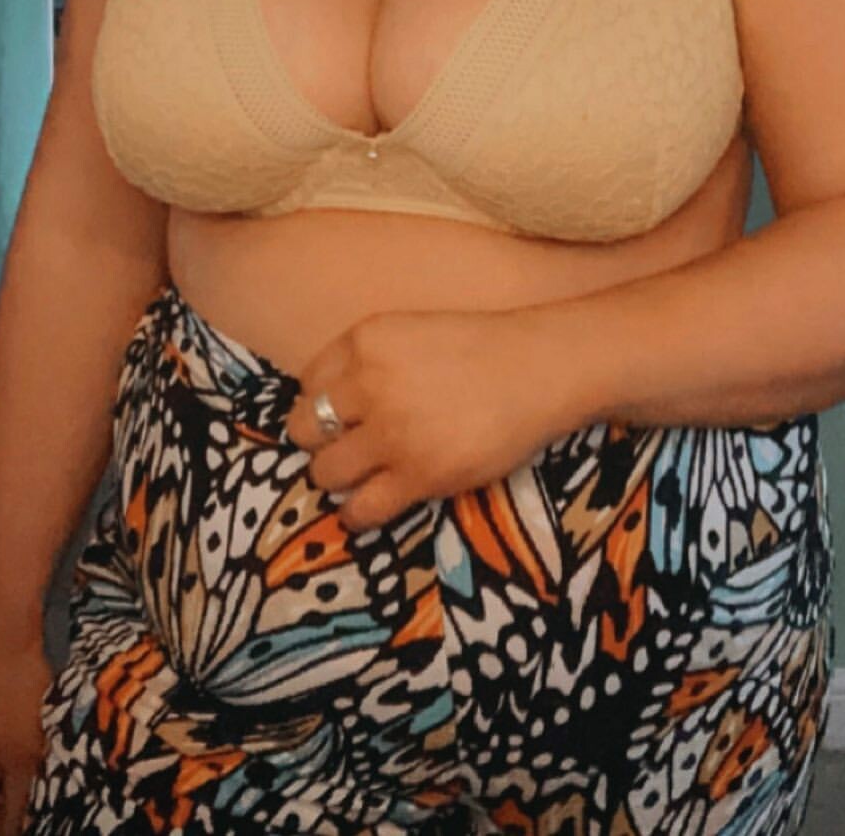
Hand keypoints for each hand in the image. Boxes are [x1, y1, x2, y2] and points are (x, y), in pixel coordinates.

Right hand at [0, 638, 53, 835]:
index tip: (24, 831)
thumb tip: (19, 832)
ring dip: (5, 805)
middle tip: (37, 819)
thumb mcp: (25, 760)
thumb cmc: (15, 700)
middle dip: (1, 825)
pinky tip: (32, 777)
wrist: (5, 643)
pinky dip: (4, 782)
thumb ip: (20, 808)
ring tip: (39, 801)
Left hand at [285, 308, 572, 532]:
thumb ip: (368, 358)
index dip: (320, 401)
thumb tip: (329, 400)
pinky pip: (360, 508)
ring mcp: (392, 433)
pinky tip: (365, 507)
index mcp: (366, 341)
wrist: (540, 369)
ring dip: (335, 477)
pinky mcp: (418, 475)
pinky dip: (355, 513)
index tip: (338, 414)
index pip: (308, 381)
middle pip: (304, 428)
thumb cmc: (482, 348)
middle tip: (342, 446)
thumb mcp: (411, 331)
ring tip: (356, 476)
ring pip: (324, 471)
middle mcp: (369, 384)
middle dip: (317, 440)